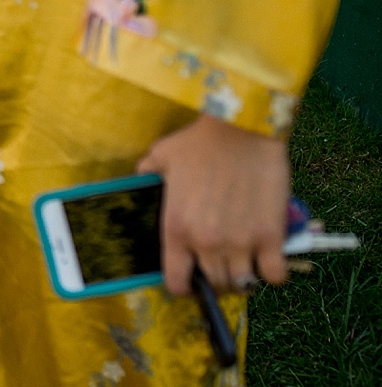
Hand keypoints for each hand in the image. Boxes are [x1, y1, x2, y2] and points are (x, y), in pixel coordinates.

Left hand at [138, 114, 290, 294]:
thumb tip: (141, 179)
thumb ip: (147, 174)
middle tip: (221, 264)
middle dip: (216, 280)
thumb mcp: (160, 157)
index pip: (176, 281)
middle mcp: (206, 243)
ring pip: (243, 284)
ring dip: (243, 278)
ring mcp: (241, 242)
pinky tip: (268, 258)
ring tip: (244, 263)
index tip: (190, 280)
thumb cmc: (198, 142)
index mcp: (176, 228)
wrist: (239, 130)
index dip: (183, 286)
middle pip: (215, 285)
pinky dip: (272, 273)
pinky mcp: (271, 236)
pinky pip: (275, 275)